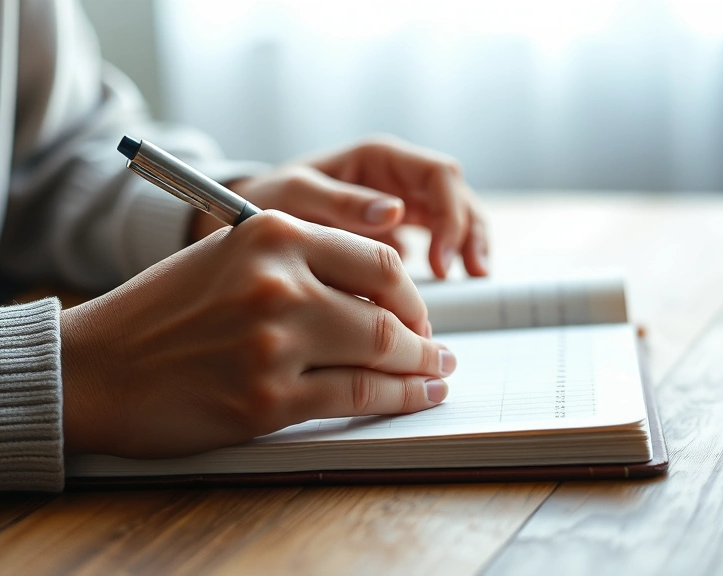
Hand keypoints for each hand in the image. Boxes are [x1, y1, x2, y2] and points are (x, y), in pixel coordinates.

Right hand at [61, 212, 456, 457]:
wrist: (93, 368)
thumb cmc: (156, 316)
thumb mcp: (225, 258)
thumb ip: (296, 265)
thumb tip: (373, 299)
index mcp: (270, 233)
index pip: (375, 260)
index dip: (411, 293)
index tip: (417, 312)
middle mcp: (277, 281)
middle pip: (388, 310)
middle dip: (423, 336)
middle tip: (435, 349)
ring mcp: (274, 343)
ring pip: (381, 356)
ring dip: (420, 371)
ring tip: (434, 375)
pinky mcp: (267, 400)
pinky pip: (355, 399)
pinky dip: (396, 400)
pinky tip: (412, 397)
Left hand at [191, 135, 488, 278]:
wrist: (249, 222)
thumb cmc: (268, 200)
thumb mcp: (294, 195)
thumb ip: (339, 202)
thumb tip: (392, 213)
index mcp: (377, 158)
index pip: (437, 175)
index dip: (449, 214)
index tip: (439, 259)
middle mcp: (395, 178)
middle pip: (455, 195)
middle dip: (470, 231)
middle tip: (471, 273)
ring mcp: (400, 204)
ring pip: (453, 217)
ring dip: (467, 246)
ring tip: (473, 278)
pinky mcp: (396, 233)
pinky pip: (434, 241)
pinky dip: (446, 261)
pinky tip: (445, 287)